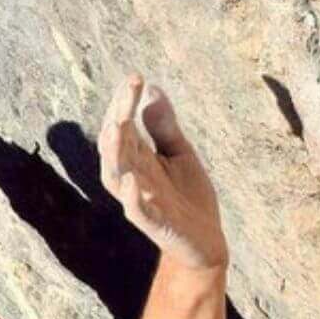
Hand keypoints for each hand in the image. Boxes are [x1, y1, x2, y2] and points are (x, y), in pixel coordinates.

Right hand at [99, 75, 226, 270]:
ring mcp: (140, 201)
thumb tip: (152, 89)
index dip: (125, 103)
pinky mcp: (154, 224)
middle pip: (117, 145)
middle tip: (129, 89)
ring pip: (117, 176)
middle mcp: (132, 177)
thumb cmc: (187, 197)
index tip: (134, 78)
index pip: (123, 126)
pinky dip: (132, 198)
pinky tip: (133, 181)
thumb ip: (163, 126)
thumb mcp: (179, 154)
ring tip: (118, 126)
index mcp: (137, 159)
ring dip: (115, 153)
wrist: (204, 241)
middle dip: (120, 116)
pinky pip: (136, 212)